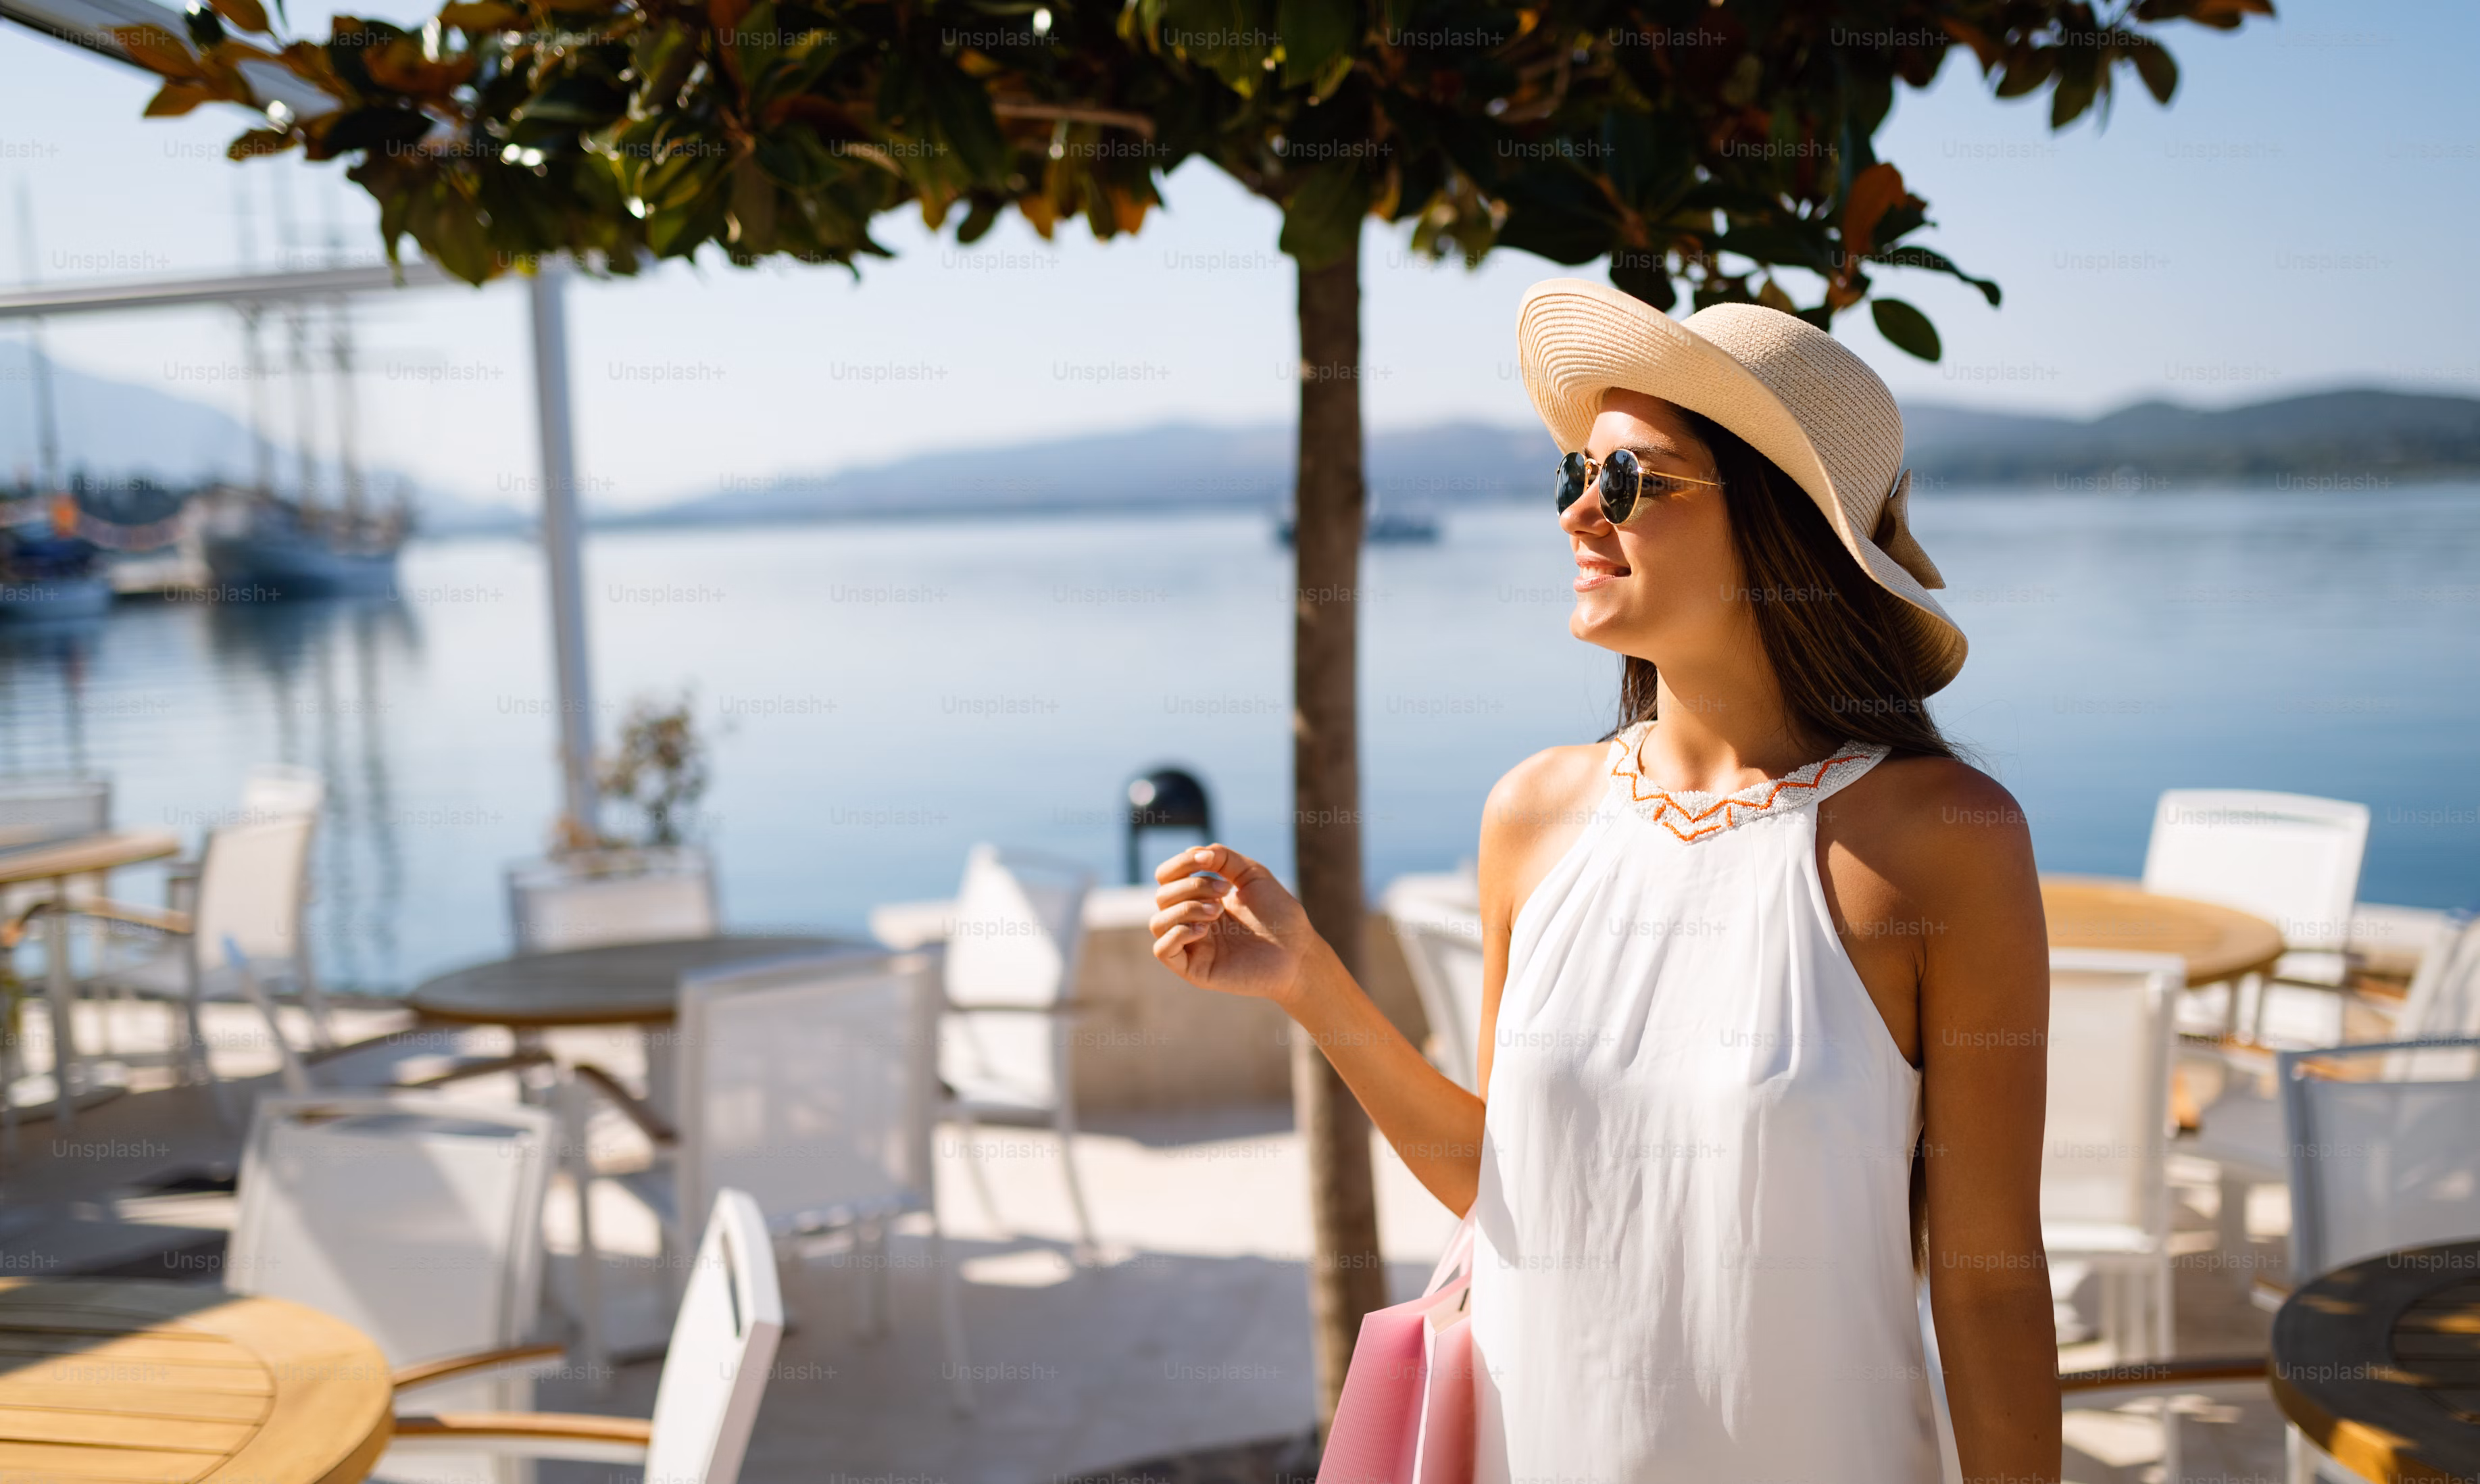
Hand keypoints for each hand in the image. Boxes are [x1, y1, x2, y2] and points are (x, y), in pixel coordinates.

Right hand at [1149, 844, 1321, 1008]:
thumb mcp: (1252, 874)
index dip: (1179, 863)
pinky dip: (1176, 933)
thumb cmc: (1280, 915)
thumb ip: (1224, 858)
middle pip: (1162, 896)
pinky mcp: (1194, 970)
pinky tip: (1204, 930)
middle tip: (1225, 890)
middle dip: (1191, 885)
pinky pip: (1162, 950)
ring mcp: (1191, 946)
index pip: (1167, 878)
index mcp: (1201, 899)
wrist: (1299, 952)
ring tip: (1217, 911)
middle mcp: (1191, 921)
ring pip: (1158, 921)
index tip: (1207, 859)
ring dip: (1184, 908)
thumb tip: (1194, 851)